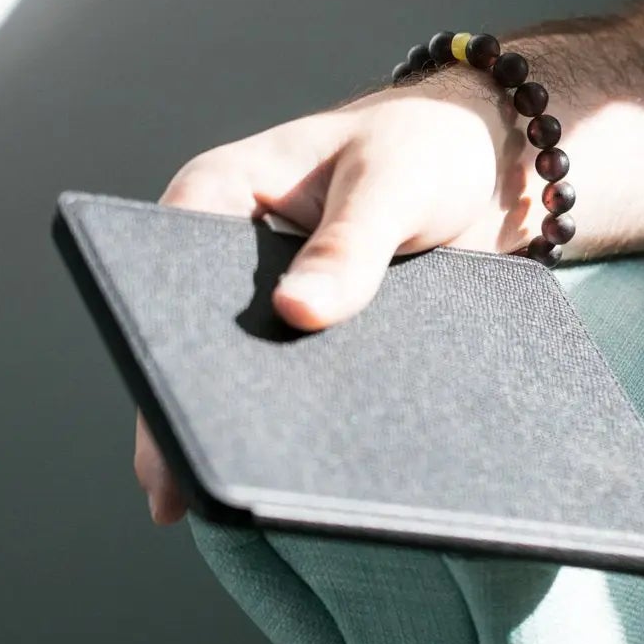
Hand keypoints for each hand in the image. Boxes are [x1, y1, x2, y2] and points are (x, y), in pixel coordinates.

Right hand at [133, 76, 532, 523]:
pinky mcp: (317, 342)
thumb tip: (297, 313)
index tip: (167, 409)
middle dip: (196, 410)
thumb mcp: (393, 181)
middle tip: (206, 486)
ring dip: (256, 430)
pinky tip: (326, 483)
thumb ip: (351, 242)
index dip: (154, 342)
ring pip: (243, 380)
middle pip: (192, 344)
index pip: (158, 273)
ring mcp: (270, 306)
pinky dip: (312, 431)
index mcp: (219, 196)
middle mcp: (227, 258)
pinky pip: (303, 393)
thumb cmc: (426, 145)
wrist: (489, 166)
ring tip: (266, 498)